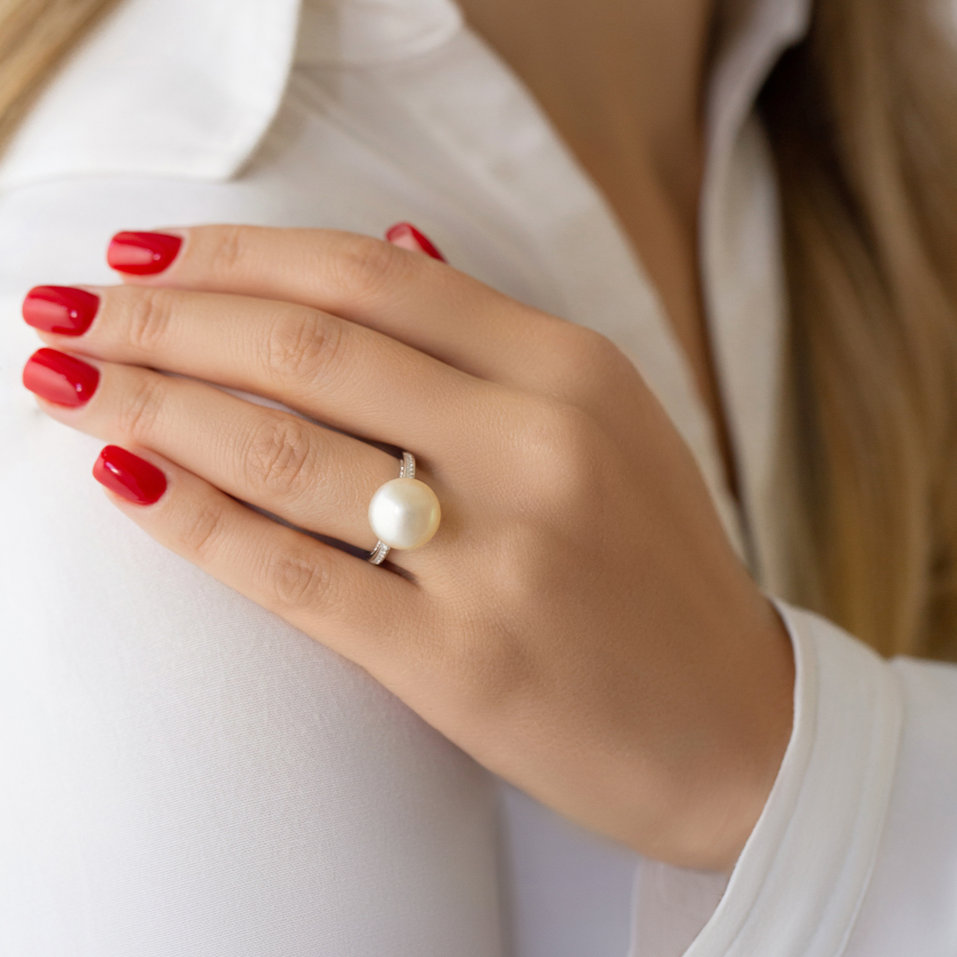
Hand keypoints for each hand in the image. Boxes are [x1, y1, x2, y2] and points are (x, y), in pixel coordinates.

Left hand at [21, 223, 793, 871]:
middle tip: (71, 307)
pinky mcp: (462, 663)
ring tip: (67, 379)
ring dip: (152, 403)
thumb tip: (394, 239)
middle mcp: (538, 445)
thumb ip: (494, 338)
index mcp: (574, 372)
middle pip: (309, 345)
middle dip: (165, 317)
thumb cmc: (659, 574)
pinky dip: (193, 520)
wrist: (737, 727)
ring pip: (284, 449)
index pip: (372, 274)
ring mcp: (501, 556)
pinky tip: (124, 477)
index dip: (239, 253)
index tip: (149, 253)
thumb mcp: (608, 422)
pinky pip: (294, 572)